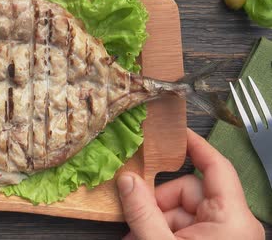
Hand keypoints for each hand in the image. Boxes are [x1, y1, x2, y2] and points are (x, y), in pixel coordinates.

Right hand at [116, 128, 263, 239]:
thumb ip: (142, 212)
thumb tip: (126, 180)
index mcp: (232, 218)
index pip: (215, 166)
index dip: (194, 144)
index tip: (175, 130)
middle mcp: (232, 223)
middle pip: (187, 190)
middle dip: (156, 201)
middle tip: (131, 217)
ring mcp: (222, 235)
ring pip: (181, 209)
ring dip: (154, 218)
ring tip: (134, 236)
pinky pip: (183, 226)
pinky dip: (161, 230)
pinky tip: (143, 238)